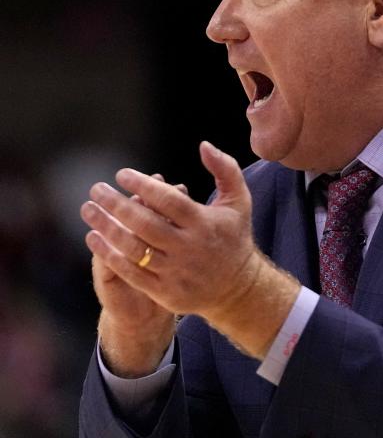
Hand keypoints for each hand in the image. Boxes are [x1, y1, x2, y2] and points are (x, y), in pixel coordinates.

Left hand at [81, 142, 299, 363]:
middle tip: (96, 189)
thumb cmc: (233, 237)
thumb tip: (204, 145)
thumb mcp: (239, 201)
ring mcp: (177, 272)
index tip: (121, 174)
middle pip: (146, 224)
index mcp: (206, 224)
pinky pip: (131, 272)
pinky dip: (109, 254)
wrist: (237, 288)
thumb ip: (225, 170)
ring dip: (106, 228)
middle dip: (116, 204)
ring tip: (89, 210)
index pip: (169, 200)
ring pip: (133, 249)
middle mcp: (191, 248)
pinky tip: (94, 238)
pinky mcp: (166, 292)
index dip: (143, 185)